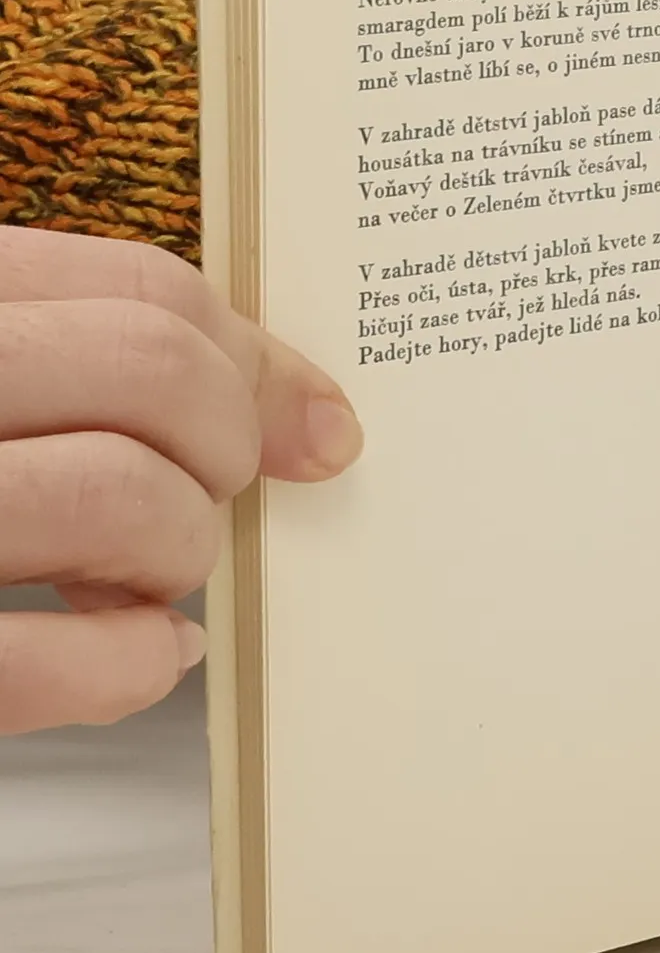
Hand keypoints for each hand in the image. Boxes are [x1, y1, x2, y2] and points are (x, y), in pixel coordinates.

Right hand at [0, 228, 360, 733]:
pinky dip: (135, 665)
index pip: (134, 286)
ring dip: (178, 549)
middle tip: (213, 495)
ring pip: (119, 499)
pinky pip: (50, 662)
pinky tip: (143, 654)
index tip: (315, 422)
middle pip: (151, 371)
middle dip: (227, 446)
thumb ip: (64, 353)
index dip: (258, 358)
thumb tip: (292, 411)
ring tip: (147, 575)